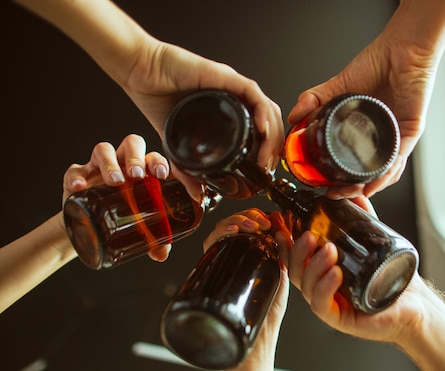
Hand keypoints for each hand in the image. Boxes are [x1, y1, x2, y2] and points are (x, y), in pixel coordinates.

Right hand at [61, 133, 170, 261]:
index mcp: (143, 171)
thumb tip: (162, 253)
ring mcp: (99, 166)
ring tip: (114, 181)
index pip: (154, 157)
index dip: (160, 162)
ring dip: (110, 163)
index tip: (162, 175)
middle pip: (132, 144)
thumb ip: (154, 239)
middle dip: (135, 157)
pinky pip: (75, 170)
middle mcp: (123, 163)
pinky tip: (79, 187)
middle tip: (136, 176)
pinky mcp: (77, 175)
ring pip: (104, 150)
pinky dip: (76, 177)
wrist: (90, 226)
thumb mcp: (138, 227)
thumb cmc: (121, 217)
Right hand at [120, 40, 283, 199]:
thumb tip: (198, 195)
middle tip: (267, 168)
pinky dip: (262, 112)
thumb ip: (187, 170)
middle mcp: (235, 97)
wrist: (138, 72)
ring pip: (267, 108)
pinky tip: (262, 130)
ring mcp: (232, 86)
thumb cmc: (156, 97)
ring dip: (273, 133)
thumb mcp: (175, 145)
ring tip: (266, 157)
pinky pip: (252, 93)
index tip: (265, 169)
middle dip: (275, 146)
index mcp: (229, 110)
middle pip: (270, 120)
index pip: (262, 128)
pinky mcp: (224, 76)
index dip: (269, 149)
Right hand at [204, 209, 289, 363]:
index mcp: (248, 254)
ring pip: (220, 229)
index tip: (269, 218)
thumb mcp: (281, 272)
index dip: (255, 215)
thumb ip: (282, 250)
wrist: (257, 338)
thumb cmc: (268, 311)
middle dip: (247, 216)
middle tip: (261, 223)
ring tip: (252, 227)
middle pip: (232, 223)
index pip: (245, 224)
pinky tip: (233, 232)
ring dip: (236, 220)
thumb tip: (282, 223)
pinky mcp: (211, 268)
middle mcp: (231, 256)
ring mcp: (221, 261)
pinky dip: (219, 232)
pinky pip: (209, 244)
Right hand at [275, 196, 422, 344]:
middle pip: (296, 270)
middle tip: (311, 236)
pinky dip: (325, 288)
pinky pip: (322, 304)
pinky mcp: (339, 319)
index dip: (285, 241)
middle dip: (298, 251)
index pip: (297, 256)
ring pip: (306, 286)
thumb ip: (363, 221)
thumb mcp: (374, 245)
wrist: (415, 304)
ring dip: (314, 266)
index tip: (280, 224)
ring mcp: (329, 304)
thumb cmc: (393, 281)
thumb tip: (356, 195)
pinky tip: (335, 274)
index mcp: (323, 272)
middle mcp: (322, 287)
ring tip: (330, 251)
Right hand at [287, 0, 444, 198]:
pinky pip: (398, 159)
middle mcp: (383, 139)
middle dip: (352, 191)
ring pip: (385, 173)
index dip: (340, 181)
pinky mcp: (410, 132)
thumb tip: (293, 117)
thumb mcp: (337, 87)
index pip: (354, 165)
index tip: (324, 189)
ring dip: (368, 187)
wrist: (400, 49)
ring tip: (350, 192)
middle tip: (334, 194)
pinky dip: (385, 174)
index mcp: (367, 134)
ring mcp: (397, 138)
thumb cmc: (377, 64)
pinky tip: (373, 183)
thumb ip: (313, 101)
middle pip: (369, 176)